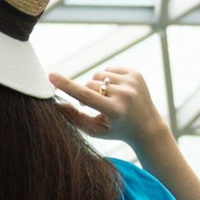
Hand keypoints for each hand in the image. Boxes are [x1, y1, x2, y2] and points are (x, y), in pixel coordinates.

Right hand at [52, 62, 167, 151]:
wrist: (147, 126)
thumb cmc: (116, 130)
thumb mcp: (94, 129)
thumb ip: (74, 118)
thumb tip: (56, 103)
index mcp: (115, 111)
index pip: (86, 95)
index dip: (67, 86)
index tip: (51, 76)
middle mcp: (126, 95)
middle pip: (89, 85)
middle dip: (87, 93)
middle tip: (96, 107)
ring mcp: (132, 82)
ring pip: (98, 75)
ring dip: (97, 86)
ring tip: (107, 99)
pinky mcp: (135, 73)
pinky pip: (109, 69)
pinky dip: (107, 79)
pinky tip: (115, 91)